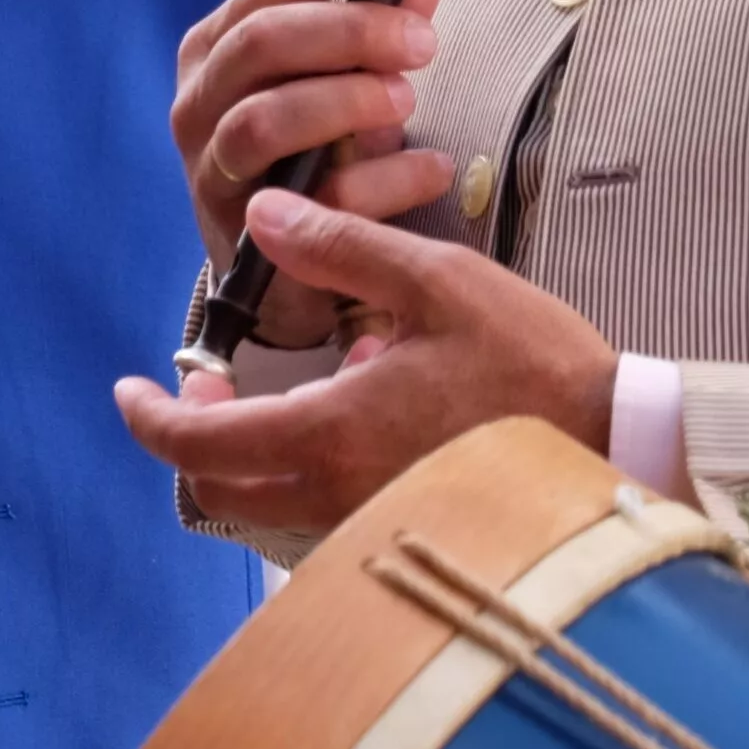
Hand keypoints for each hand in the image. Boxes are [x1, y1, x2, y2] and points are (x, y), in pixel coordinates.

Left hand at [117, 187, 618, 533]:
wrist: (621, 444)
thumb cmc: (535, 364)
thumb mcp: (437, 282)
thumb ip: (341, 247)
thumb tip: (261, 215)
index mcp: (334, 431)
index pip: (200, 442)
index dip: (150, 416)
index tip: (126, 389)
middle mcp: (339, 495)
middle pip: (218, 489)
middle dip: (193, 436)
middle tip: (204, 384)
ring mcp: (371, 527)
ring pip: (265, 508)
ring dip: (248, 456)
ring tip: (274, 393)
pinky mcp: (404, 534)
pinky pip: (317, 520)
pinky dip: (298, 476)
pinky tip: (342, 423)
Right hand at [172, 0, 455, 346]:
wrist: (283, 269)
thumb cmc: (314, 154)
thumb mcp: (351, 80)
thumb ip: (384, 23)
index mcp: (222, 41)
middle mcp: (200, 96)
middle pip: (263, 40)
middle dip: (350, 31)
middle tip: (424, 41)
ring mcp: (209, 166)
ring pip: (264, 119)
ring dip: (346, 102)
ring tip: (408, 101)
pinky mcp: (238, 233)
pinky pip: (306, 200)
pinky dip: (378, 181)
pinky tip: (431, 171)